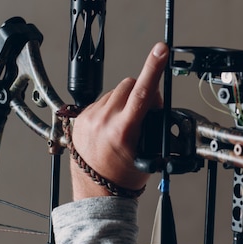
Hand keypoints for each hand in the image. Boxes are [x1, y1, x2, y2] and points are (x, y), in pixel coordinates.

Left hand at [70, 42, 168, 199]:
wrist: (96, 194)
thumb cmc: (123, 178)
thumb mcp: (147, 152)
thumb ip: (151, 125)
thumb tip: (155, 104)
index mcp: (124, 130)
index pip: (144, 92)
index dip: (154, 67)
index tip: (161, 50)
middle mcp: (104, 121)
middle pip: (131, 85)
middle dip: (143, 92)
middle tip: (146, 113)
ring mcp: (90, 118)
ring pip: (116, 91)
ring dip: (126, 100)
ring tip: (126, 124)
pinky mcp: (81, 118)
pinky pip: (101, 101)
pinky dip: (111, 107)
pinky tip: (112, 126)